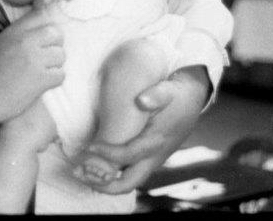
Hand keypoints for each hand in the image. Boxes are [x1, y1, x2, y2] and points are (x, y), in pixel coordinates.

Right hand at [0, 9, 63, 124]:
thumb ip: (17, 36)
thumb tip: (36, 31)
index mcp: (13, 32)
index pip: (40, 14)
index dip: (48, 17)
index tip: (47, 23)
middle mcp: (26, 41)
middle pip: (56, 34)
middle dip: (55, 45)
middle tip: (46, 56)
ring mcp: (34, 59)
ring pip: (61, 55)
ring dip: (54, 65)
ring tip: (41, 72)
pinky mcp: (40, 79)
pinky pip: (60, 75)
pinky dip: (53, 80)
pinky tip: (41, 84)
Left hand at [73, 66, 209, 193]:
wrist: (194, 98)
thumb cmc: (177, 94)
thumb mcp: (170, 89)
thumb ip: (157, 94)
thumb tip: (142, 100)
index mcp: (157, 141)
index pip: (128, 155)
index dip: (107, 154)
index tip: (89, 147)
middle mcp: (155, 156)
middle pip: (128, 183)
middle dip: (102, 184)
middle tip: (79, 172)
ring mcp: (152, 160)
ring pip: (128, 182)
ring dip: (104, 182)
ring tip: (81, 172)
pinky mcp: (148, 158)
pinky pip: (129, 173)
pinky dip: (111, 175)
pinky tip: (94, 166)